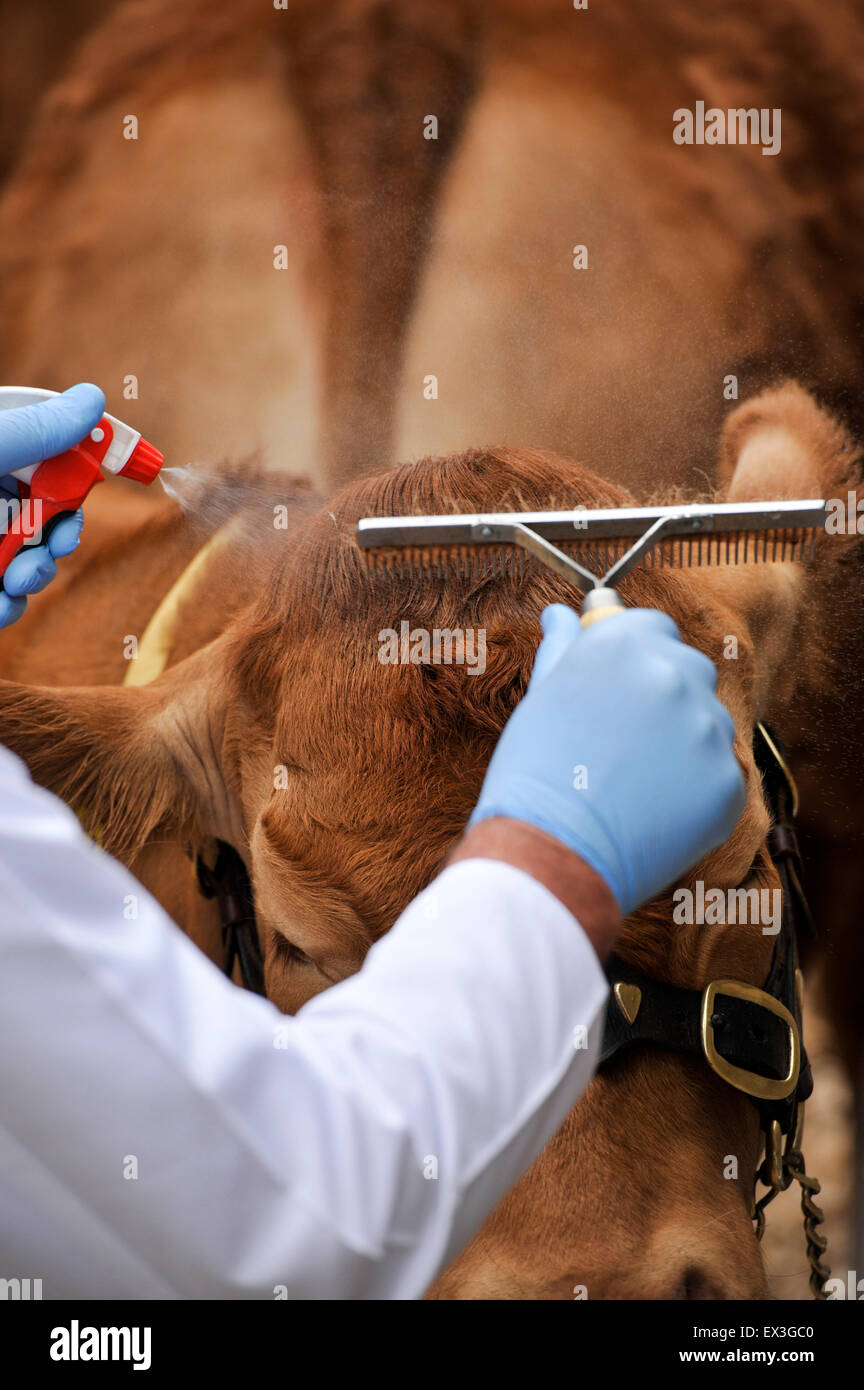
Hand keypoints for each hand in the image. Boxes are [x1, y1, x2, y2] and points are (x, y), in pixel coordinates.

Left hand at [0, 383, 104, 627]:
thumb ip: (37, 430)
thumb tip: (94, 400)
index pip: (49, 448)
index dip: (90, 459)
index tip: (137, 467)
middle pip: (48, 510)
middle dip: (62, 531)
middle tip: (56, 542)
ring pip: (29, 560)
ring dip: (35, 574)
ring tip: (14, 580)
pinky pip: (0, 601)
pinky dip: (4, 607)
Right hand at [468, 604, 745, 914]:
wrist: (552, 852)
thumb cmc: (535, 775)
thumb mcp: (541, 698)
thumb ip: (562, 649)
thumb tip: (561, 614)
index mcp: (622, 645)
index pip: (654, 627)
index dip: (637, 656)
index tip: (622, 685)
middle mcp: (673, 674)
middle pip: (689, 668)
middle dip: (665, 695)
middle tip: (626, 738)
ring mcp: (707, 727)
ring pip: (707, 722)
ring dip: (682, 742)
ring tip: (635, 780)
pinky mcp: (728, 780)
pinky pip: (718, 773)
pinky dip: (694, 789)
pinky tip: (654, 808)